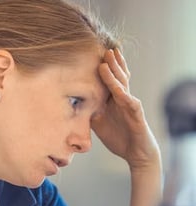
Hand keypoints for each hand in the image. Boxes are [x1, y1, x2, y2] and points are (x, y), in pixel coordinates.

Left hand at [92, 48, 159, 169]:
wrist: (136, 154)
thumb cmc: (119, 138)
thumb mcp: (99, 124)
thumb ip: (89, 113)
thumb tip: (73, 107)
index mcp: (114, 101)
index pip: (109, 81)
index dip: (103, 68)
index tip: (93, 55)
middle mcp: (123, 99)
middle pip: (117, 77)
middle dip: (111, 62)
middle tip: (102, 47)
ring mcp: (130, 105)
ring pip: (123, 85)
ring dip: (115, 72)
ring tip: (108, 58)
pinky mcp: (136, 114)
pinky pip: (129, 102)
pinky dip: (122, 94)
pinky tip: (116, 87)